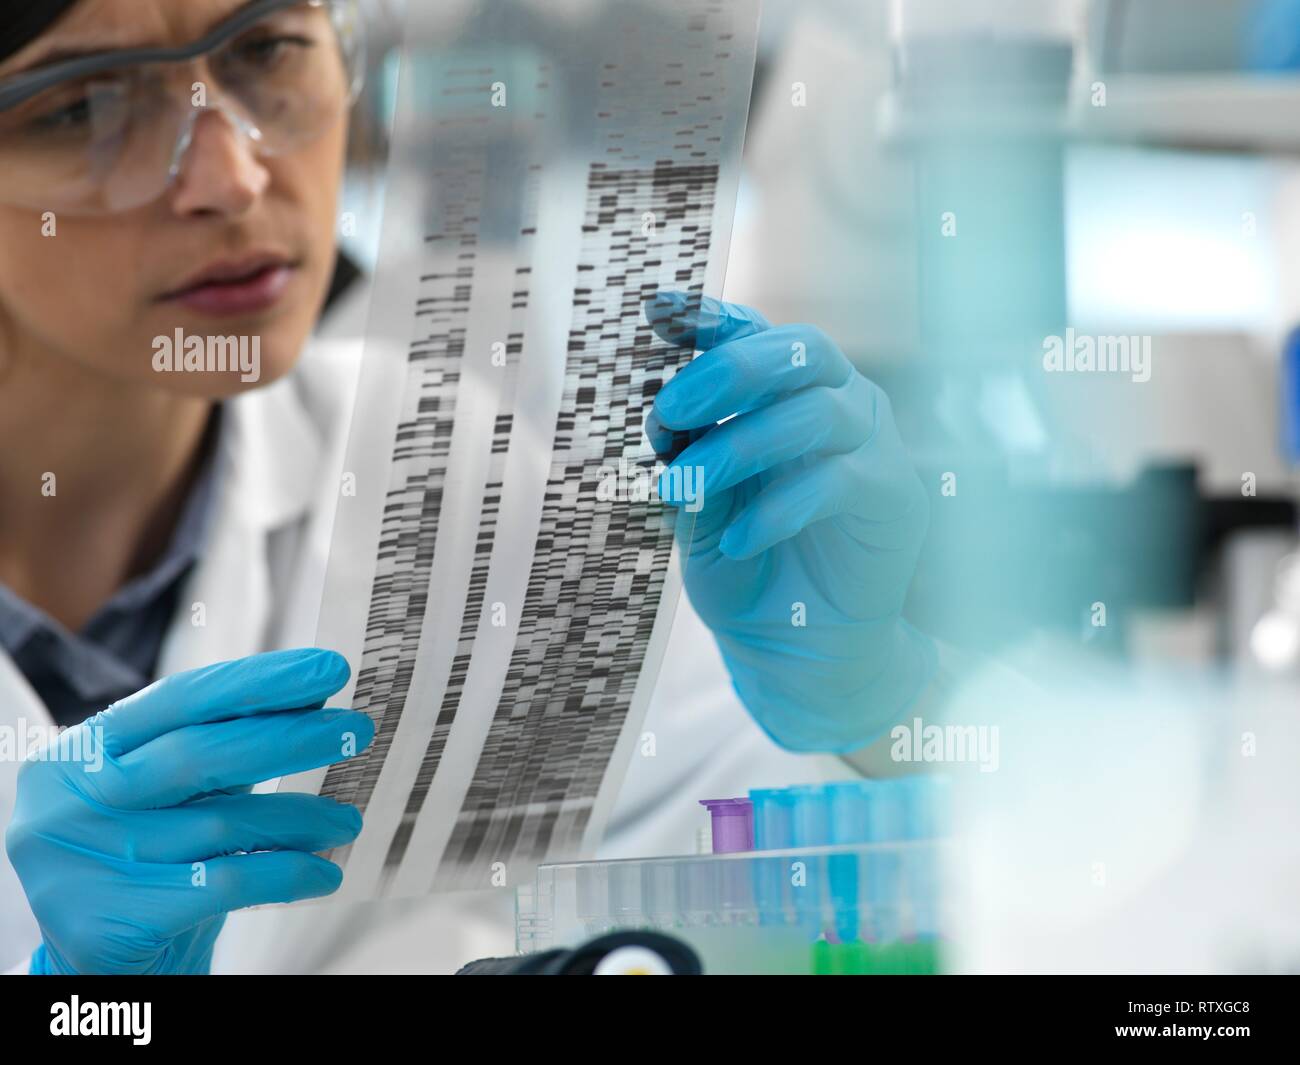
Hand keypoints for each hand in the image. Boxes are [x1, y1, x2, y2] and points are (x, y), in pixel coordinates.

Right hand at [5, 648, 372, 974]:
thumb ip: (221, 753)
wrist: (91, 971)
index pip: (179, 700)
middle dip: (291, 737)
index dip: (258, 681)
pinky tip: (323, 873)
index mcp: (79, 753)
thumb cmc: (140, 864)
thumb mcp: (165, 798)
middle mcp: (70, 801)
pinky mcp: (111, 921)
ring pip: (222, 823)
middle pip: (198, 754)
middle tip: (357, 730)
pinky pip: (226, 882)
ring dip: (301, 819)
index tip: (328, 670)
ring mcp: (85, 862)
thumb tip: (312, 705)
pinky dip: (287, 873)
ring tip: (347, 821)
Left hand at [646, 292, 935, 751]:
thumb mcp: (698, 510)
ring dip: (736, 448)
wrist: (798, 648)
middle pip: (800, 350)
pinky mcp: (895, 496)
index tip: (657, 313)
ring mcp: (874, 445)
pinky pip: (837, 481)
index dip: (711, 318)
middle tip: (668, 412)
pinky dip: (776, 508)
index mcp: (788, 394)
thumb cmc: (747, 566)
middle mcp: (839, 403)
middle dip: (727, 372)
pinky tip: (734, 541)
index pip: (756, 335)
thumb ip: (688, 460)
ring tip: (680, 491)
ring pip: (815, 413)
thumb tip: (664, 418)